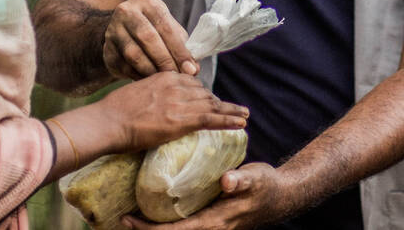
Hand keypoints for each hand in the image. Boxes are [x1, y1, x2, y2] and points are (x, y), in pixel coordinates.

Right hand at [84, 72, 248, 153]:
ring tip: (244, 115)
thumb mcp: (137, 92)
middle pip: (204, 94)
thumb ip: (152, 93)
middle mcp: (176, 86)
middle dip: (217, 102)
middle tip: (231, 110)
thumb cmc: (114, 111)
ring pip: (212, 105)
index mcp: (165, 77)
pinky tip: (241, 122)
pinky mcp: (183, 119)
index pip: (191, 83)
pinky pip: (212, 118)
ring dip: (230, 111)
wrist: (108, 122)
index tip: (210, 99)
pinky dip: (229, 120)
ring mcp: (181, 102)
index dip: (203, 93)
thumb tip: (156, 103)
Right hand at [104, 0, 197, 79]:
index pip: (165, 26)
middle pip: (147, 38)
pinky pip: (124, 67)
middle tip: (178, 77)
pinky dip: (140, 77)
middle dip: (165, 60)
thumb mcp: (169, 29)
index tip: (191, 69)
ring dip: (152, 71)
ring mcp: (113, 30)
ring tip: (165, 81)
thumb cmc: (154, 30)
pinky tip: (150, 82)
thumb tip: (194, 69)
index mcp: (147, 1)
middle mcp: (126, 11)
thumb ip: (183, 46)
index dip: (179, 49)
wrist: (123, 32)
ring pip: (133, 54)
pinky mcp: (106, 49)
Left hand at [124, 163, 303, 229]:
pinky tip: (153, 207)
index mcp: (216, 222)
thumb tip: (226, 181)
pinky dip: (165, 221)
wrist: (282, 197)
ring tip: (130, 214)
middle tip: (121, 217)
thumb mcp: (256, 179)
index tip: (129, 220)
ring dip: (153, 227)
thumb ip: (241, 180)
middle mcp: (209, 229)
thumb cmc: (267, 187)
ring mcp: (209, 226)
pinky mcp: (209, 219)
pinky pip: (182, 224)